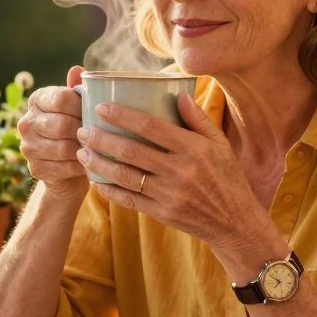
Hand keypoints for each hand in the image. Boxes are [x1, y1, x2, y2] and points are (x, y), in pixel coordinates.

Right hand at [17, 65, 88, 201]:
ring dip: (83, 150)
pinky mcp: (35, 168)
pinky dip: (79, 166)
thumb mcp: (77, 106)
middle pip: (62, 125)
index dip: (82, 106)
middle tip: (100, 134)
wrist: (67, 166)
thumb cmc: (76, 128)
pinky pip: (63, 167)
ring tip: (97, 149)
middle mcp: (26, 122)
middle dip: (85, 131)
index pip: (61, 98)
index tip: (96, 113)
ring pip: (63, 148)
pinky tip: (88, 163)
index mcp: (37, 100)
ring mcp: (28, 146)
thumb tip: (76, 70)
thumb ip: (77, 89)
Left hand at [75, 93, 269, 257]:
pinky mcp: (162, 214)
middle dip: (102, 139)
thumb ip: (199, 119)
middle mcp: (180, 171)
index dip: (123, 116)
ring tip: (81, 152)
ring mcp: (169, 195)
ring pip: (125, 176)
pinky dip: (110, 190)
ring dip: (99, 164)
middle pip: (131, 151)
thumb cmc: (227, 178)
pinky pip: (129, 200)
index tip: (101, 108)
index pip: (151, 127)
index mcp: (194, 149)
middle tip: (82, 130)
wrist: (235, 223)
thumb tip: (180, 94)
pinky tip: (96, 180)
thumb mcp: (220, 145)